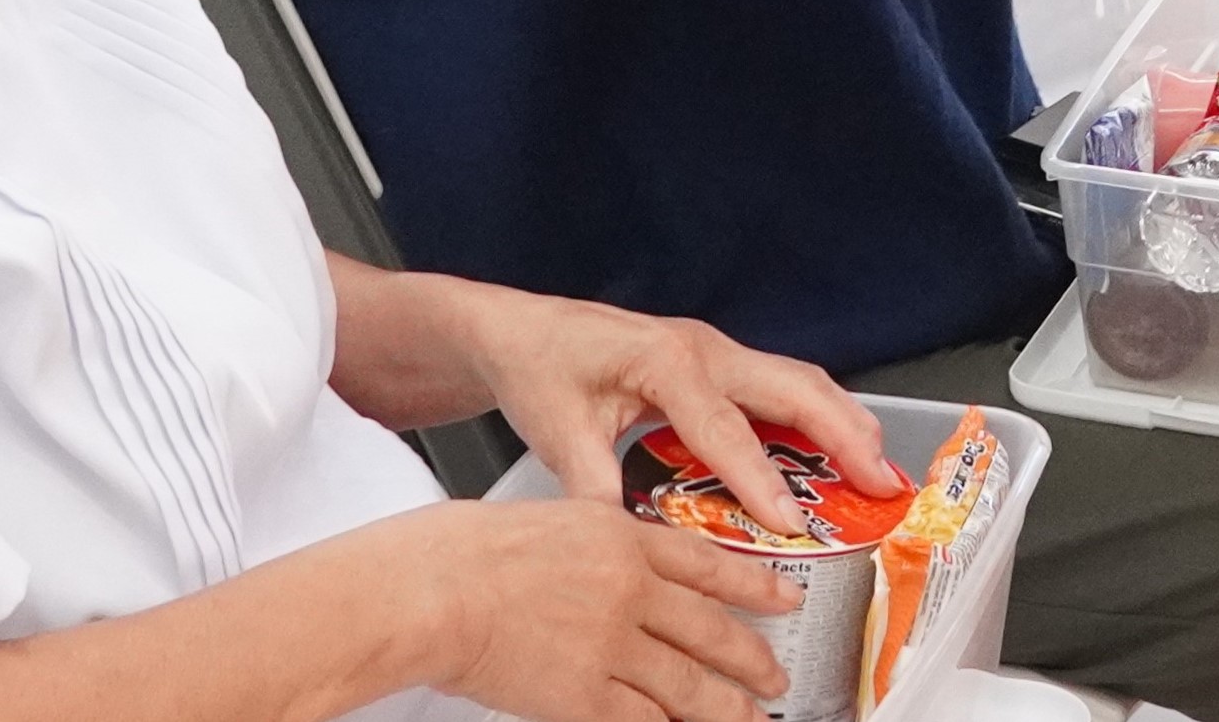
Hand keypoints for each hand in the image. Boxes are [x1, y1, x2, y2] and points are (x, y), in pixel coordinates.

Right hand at [404, 498, 794, 721]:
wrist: (433, 590)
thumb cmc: (464, 550)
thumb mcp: (551, 518)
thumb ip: (598, 543)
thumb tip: (626, 568)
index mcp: (620, 536)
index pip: (706, 563)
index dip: (755, 584)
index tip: (785, 597)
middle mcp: (629, 590)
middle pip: (710, 630)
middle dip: (752, 658)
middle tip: (776, 676)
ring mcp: (611, 644)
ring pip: (689, 685)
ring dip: (728, 708)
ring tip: (752, 719)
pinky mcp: (584, 694)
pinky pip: (642, 721)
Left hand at [450, 282, 900, 537]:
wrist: (522, 330)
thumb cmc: (541, 369)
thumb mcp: (558, 433)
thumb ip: (595, 489)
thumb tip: (628, 547)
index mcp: (665, 360)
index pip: (725, 429)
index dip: (760, 480)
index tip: (789, 524)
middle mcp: (703, 348)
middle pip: (793, 387)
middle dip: (842, 434)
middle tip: (879, 483)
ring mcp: (716, 352)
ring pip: (798, 383)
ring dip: (842, 422)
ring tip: (877, 470)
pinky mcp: (717, 364)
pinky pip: (781, 389)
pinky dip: (818, 419)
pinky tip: (836, 454)